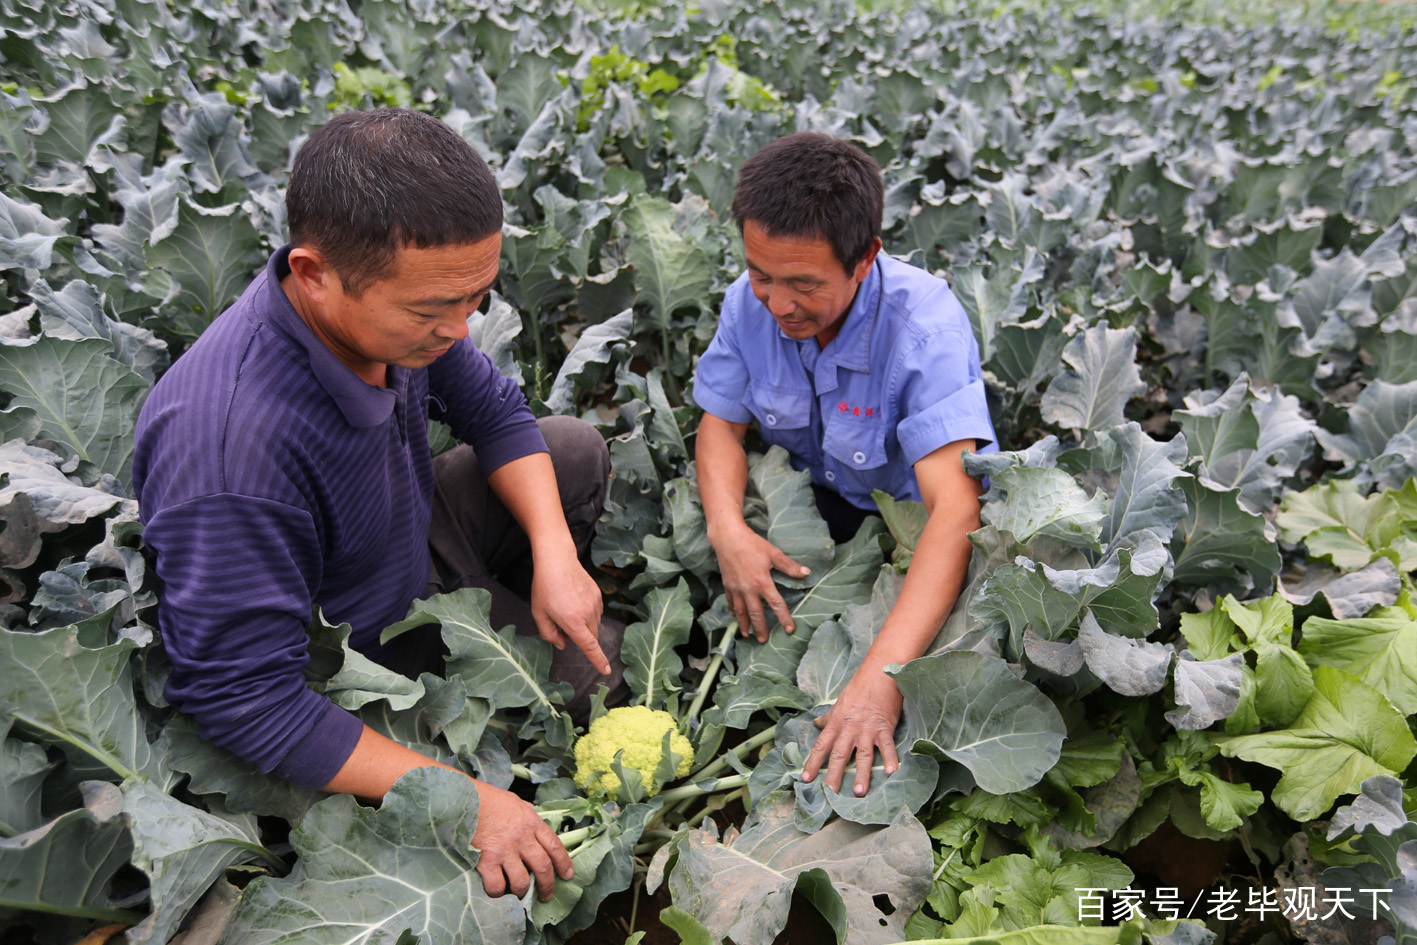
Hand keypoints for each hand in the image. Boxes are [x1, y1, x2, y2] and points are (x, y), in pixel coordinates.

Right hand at [471, 779, 573, 899]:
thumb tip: (532, 814)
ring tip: (520, 895)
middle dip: (548, 886)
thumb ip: (526, 812)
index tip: (568, 875)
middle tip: (547, 896)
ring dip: (522, 892)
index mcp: (531, 823)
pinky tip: (498, 890)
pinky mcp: (485, 861)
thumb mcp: (514, 801)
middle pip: (543, 868)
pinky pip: (497, 886)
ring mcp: (504, 851)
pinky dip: (498, 892)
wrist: (463, 799)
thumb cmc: (488, 799)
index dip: (564, 863)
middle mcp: (522, 839)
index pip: (555, 846)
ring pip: (521, 882)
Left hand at [530, 547, 610, 674]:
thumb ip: (549, 634)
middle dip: (580, 637)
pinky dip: (588, 614)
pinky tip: (575, 601)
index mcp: (573, 622)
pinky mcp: (599, 595)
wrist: (557, 560)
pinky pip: (596, 613)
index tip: (606, 671)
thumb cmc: (544, 587)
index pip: (590, 647)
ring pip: (594, 625)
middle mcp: (588, 614)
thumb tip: (562, 645)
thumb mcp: (539, 614)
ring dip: (584, 625)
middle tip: (561, 622)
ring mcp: (596, 604)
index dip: (598, 660)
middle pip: (591, 637)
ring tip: (567, 608)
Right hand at [710, 521, 809, 641]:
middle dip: (760, 628)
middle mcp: (749, 589)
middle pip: (756, 614)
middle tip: (763, 641)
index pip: (776, 604)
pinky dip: (734, 610)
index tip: (790, 630)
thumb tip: (807, 573)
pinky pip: (731, 602)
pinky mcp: (727, 585)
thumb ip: (789, 566)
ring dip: (744, 624)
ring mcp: (736, 588)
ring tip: (746, 635)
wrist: (727, 538)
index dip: (784, 618)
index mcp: (763, 582)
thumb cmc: (752, 544)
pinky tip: (736, 616)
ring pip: (741, 611)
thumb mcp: (773, 553)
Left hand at [801, 667, 901, 796]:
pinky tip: (892, 773)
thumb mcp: (840, 702)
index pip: (821, 746)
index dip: (812, 763)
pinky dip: (890, 758)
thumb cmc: (859, 687)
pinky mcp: (884, 727)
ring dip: (862, 774)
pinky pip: (887, 746)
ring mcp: (867, 728)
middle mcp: (850, 728)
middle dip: (833, 775)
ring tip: (859, 792)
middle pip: (839, 754)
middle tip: (828, 793)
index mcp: (837, 722)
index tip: (805, 779)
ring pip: (863, 754)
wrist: (879, 672)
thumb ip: (829, 716)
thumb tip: (816, 724)